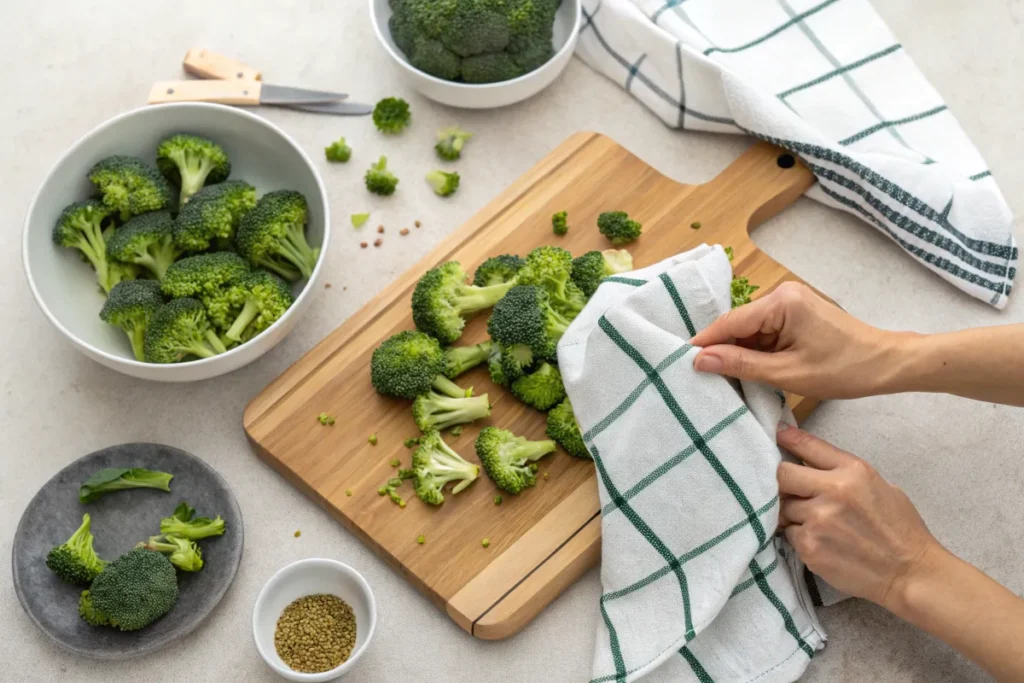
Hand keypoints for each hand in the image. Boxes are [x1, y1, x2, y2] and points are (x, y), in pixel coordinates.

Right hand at [691, 282, 911, 398]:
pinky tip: (749, 372)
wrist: (887, 364)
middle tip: (701, 379)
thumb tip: (701, 360)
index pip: (730, 322)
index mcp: (781, 302)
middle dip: (723, 351)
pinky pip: (765, 333)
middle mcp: (782, 294)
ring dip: (740, 354)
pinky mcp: (795, 314)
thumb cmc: (845, 370)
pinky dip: (757, 353)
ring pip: (750, 331)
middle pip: (738, 325)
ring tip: (724, 381)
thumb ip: (741, 365)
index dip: (705, 344)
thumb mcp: (788, 373)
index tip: (680, 363)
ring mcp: (790, 302)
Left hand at [776, 424, 938, 607]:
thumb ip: (844, 473)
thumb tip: (810, 463)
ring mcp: (818, 520)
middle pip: (782, 475)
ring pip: (783, 508)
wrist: (910, 573)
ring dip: (792, 513)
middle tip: (792, 491)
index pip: (809, 446)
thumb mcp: (880, 486)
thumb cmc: (900, 529)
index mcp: (853, 472)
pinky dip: (799, 536)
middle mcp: (833, 492)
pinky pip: (789, 534)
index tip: (778, 435)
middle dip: (783, 482)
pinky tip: (820, 542)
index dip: (788, 439)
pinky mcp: (809, 547)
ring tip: (816, 523)